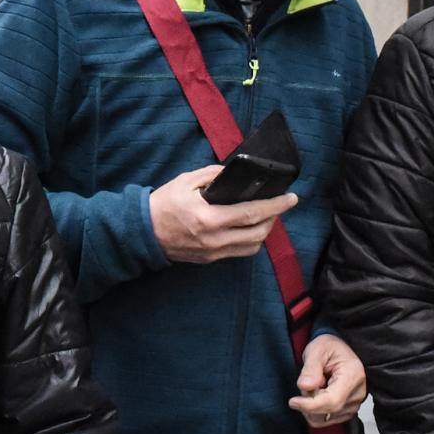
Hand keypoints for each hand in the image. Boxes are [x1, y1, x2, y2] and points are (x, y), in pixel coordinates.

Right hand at [149, 165, 297, 263]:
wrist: (142, 232)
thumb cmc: (163, 204)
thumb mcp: (186, 181)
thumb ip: (212, 175)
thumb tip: (234, 174)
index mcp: (209, 219)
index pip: (251, 213)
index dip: (275, 206)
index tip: (291, 198)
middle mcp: (215, 240)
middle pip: (258, 233)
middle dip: (275, 218)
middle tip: (280, 205)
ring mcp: (213, 253)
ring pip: (252, 246)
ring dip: (264, 231)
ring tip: (266, 215)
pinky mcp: (210, 259)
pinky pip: (239, 251)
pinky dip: (250, 240)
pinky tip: (249, 227)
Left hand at [290, 334, 366, 425]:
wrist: (338, 349)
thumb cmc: (329, 347)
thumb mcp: (316, 350)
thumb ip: (310, 368)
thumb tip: (305, 387)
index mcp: (353, 375)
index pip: (332, 400)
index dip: (310, 405)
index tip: (293, 401)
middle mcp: (358, 392)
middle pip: (327, 411)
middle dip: (308, 402)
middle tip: (306, 382)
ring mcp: (355, 404)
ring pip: (324, 419)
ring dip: (311, 407)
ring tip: (314, 387)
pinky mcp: (348, 411)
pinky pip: (326, 420)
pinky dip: (316, 411)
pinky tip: (318, 394)